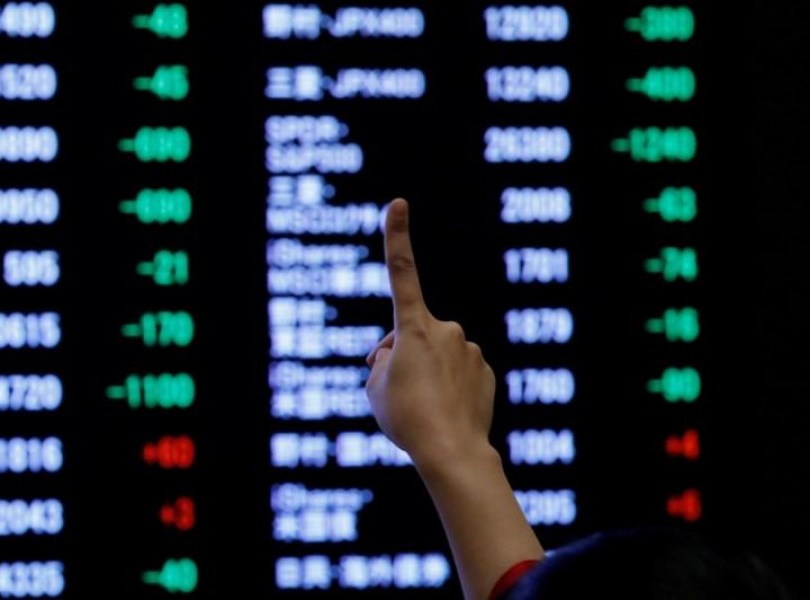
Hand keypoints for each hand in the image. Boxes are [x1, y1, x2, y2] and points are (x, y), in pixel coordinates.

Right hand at [365, 198, 495, 466]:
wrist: (451, 451)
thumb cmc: (405, 419)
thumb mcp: (373, 388)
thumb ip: (382, 363)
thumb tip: (398, 354)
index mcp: (413, 327)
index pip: (401, 273)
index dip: (396, 237)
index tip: (398, 203)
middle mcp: (446, 329)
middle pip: (413, 335)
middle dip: (402, 355)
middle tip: (400, 392)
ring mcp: (470, 349)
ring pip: (438, 355)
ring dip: (427, 373)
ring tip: (424, 407)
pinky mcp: (485, 369)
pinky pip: (459, 372)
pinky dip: (450, 386)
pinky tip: (446, 410)